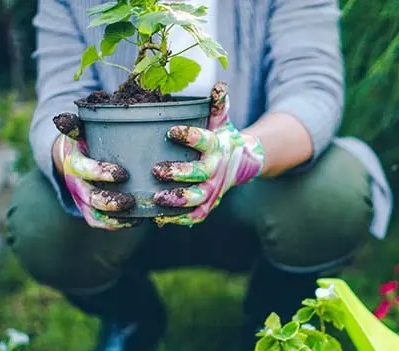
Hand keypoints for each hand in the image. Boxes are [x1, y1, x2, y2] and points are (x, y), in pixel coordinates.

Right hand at [52, 113, 136, 229]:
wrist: (71, 155)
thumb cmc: (85, 139)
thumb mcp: (79, 129)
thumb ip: (76, 124)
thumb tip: (64, 119)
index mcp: (74, 162)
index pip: (84, 169)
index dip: (100, 173)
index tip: (122, 174)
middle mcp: (76, 183)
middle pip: (90, 197)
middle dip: (109, 202)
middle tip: (131, 200)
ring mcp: (82, 199)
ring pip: (94, 213)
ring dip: (114, 217)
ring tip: (136, 213)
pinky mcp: (89, 209)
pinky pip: (99, 222)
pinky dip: (116, 225)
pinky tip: (137, 221)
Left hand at [151, 82, 264, 226]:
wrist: (241, 162)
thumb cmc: (221, 136)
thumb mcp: (220, 119)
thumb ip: (217, 104)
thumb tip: (219, 84)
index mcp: (216, 146)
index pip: (204, 140)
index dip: (189, 136)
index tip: (171, 131)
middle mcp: (216, 169)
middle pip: (200, 174)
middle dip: (179, 173)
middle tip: (157, 170)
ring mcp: (212, 189)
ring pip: (197, 198)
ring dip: (178, 200)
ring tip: (157, 198)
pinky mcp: (208, 204)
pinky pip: (196, 215)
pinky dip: (180, 219)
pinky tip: (161, 217)